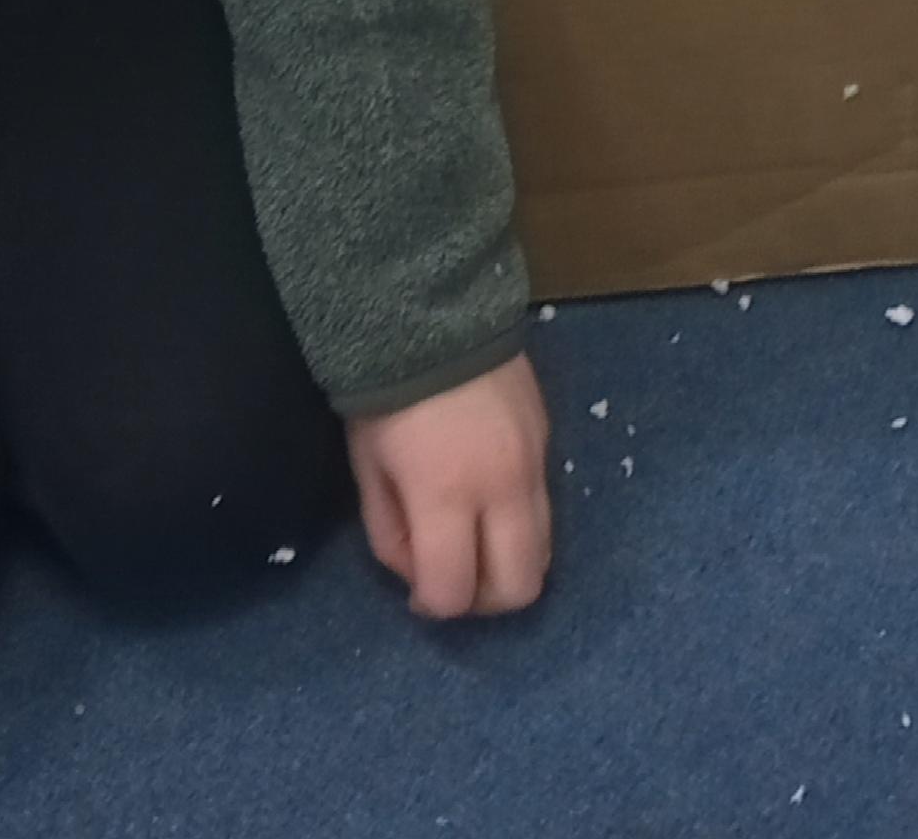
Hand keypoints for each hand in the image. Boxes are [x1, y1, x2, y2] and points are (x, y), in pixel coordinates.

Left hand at [347, 353, 552, 617]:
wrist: (437, 311)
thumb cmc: (386, 394)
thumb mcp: (369, 466)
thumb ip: (390, 530)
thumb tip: (417, 572)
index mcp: (446, 496)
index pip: (455, 591)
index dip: (432, 605)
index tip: (417, 593)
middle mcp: (503, 490)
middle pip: (519, 587)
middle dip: (484, 600)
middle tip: (455, 577)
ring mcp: (535, 466)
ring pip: (545, 554)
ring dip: (508, 566)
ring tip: (474, 544)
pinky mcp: (549, 443)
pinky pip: (546, 510)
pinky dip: (519, 527)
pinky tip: (487, 501)